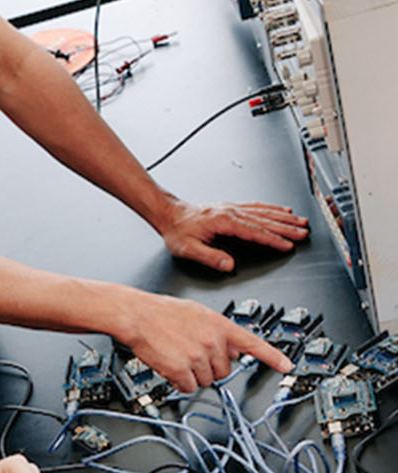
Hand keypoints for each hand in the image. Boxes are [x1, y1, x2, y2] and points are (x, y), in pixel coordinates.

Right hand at [121, 290, 290, 391]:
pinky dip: (179, 382)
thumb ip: (219, 331)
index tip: (286, 366)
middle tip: (192, 354)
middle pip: (224, 371)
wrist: (137, 315)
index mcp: (220, 326)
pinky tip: (170, 366)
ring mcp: (198, 357)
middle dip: (210, 368)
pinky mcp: (181, 370)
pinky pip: (188, 387)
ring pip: (206, 381)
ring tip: (178, 356)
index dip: (272, 357)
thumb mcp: (198, 313)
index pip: (253, 344)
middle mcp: (213, 341)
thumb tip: (234, 349)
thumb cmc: (162, 312)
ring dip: (193, 375)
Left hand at [156, 197, 308, 274]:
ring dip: (284, 217)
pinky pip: (257, 207)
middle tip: (304, 232)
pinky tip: (282, 210)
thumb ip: (210, 257)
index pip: (255, 233)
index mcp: (224, 222)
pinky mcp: (231, 208)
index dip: (273, 240)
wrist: (169, 214)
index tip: (288, 245)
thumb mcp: (189, 249)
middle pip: (265, 220)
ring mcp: (233, 208)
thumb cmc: (177, 231)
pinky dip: (272, 208)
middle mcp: (231, 212)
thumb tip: (228, 266)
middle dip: (287, 227)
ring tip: (301, 221)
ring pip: (264, 212)